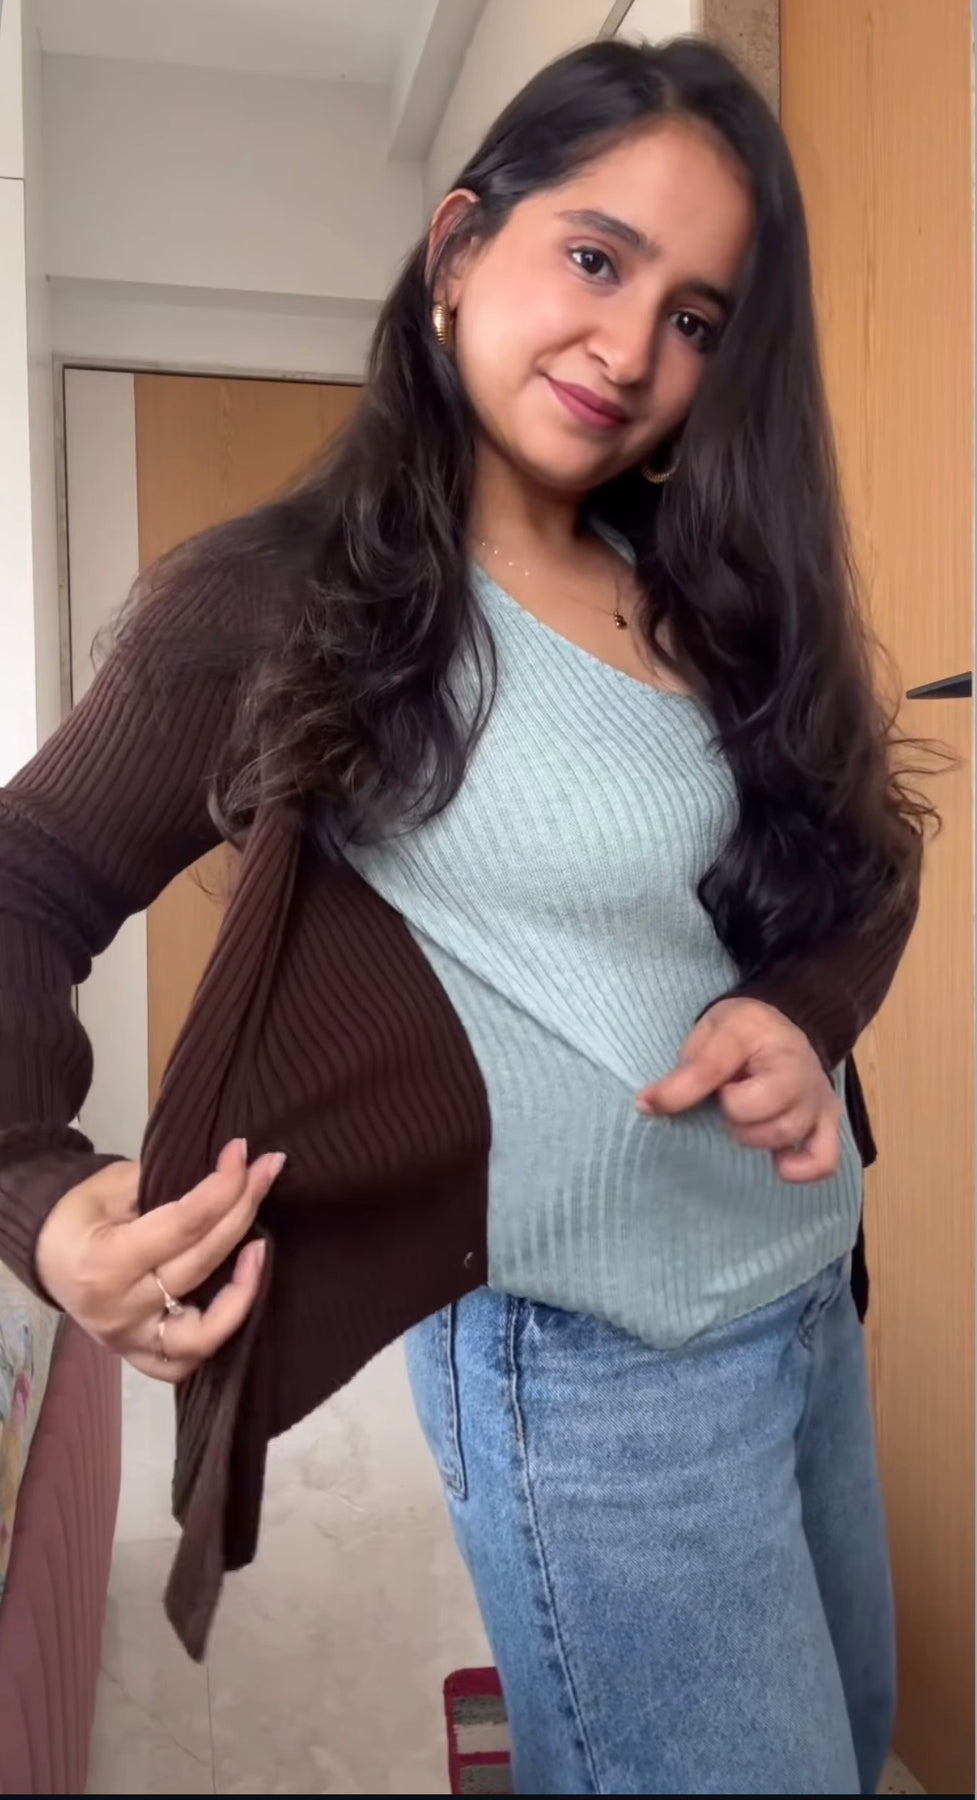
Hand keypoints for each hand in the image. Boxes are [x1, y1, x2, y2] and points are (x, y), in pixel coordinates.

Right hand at [35, 1139, 284, 1383]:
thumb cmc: (76, 1216)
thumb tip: (221, 1176)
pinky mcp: (140, 1357)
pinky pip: (186, 1362)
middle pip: (201, 1263)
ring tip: (261, 1249)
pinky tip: (238, 1296)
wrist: (47, 1258)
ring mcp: (131, 1341)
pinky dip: (217, 1334)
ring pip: (203, 1332)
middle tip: (267, 1172)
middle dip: (242, 1210)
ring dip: (242, 1290)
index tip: (244, 1153)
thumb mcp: (108, 1186)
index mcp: (106, 1263)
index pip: (183, 1225)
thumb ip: (160, 1184)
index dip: (222, 1187)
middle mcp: (121, 1310)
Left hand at [638, 999, 841, 1181]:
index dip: (697, 1091)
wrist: (780, 1026)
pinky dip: (800, 1169)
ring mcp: (819, 1101)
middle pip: (763, 1118)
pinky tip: (778, 1163)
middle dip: (732, 1115)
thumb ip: (685, 1073)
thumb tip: (646, 1106)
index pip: (727, 1084)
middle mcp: (803, 1076)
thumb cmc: (743, 1032)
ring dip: (755, 1136)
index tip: (694, 1085)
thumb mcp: (711, 1035)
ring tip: (747, 1117)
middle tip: (727, 1098)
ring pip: (785, 1137)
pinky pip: (824, 1160)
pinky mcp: (827, 1123)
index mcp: (771, 1047)